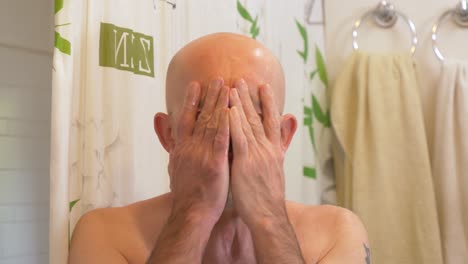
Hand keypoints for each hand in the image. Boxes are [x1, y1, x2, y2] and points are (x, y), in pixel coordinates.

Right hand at [168, 78, 229, 222]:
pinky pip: (222, 140)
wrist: (190, 214)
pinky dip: (227, 124)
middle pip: (200, 116)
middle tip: (218, 78)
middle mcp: (190, 147)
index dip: (191, 101)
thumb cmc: (185, 193)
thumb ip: (175, 148)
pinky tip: (232, 110)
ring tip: (227, 87)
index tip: (196, 85)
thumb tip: (171, 136)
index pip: (185, 119)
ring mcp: (203, 155)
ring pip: (212, 124)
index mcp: (182, 148)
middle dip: (210, 96)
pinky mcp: (216, 164)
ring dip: (220, 103)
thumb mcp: (175, 167)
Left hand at [229, 79, 286, 226]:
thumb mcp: (276, 169)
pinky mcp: (244, 163)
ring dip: (240, 104)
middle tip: (243, 78)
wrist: (268, 215)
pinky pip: (238, 139)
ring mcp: (256, 154)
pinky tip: (227, 110)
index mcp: (273, 150)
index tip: (263, 86)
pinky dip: (233, 123)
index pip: (271, 121)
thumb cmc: (268, 196)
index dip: (268, 102)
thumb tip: (281, 141)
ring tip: (234, 86)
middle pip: (258, 117)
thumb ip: (278, 149)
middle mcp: (266, 148)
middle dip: (250, 97)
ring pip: (247, 124)